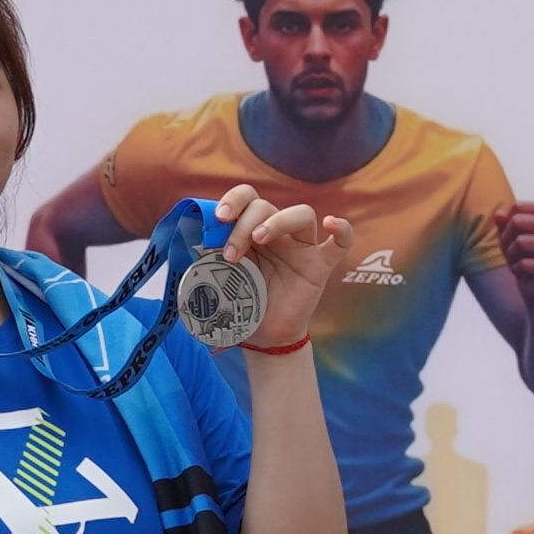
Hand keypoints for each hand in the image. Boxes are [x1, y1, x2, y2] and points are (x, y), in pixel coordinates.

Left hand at [209, 183, 357, 349]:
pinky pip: (341, 243)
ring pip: (301, 214)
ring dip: (276, 222)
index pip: (248, 198)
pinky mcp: (320, 266)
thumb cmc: (240, 301)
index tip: (219, 217)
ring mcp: (302, 248)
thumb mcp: (218, 274)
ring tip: (258, 240)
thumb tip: (192, 235)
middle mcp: (278, 233)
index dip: (234, 199)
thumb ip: (210, 253)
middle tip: (230, 254)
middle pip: (266, 207)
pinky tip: (331, 223)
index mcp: (252, 229)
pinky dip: (342, 230)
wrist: (261, 335)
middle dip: (243, 225)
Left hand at [494, 197, 533, 297]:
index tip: (516, 236)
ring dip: (511, 256)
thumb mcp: (510, 236)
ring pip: (520, 242)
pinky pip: (523, 263)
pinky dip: (518, 270)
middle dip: (507, 240)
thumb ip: (505, 222)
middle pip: (517, 222)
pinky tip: (526, 274)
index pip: (517, 207)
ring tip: (520, 263)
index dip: (508, 223)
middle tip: (515, 252)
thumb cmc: (524, 255)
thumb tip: (499, 214)